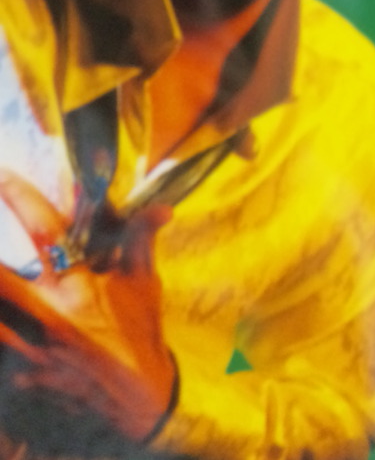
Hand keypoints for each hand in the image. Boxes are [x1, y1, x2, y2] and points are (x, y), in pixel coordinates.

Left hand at [0, 170, 175, 444]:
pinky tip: (7, 319)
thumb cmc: (140, 333)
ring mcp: (32, 348)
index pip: (47, 233)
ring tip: (0, 274)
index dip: (23, 200)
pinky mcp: (24, 374)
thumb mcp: (144, 283)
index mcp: (78, 285)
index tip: (5, 176)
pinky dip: (4, 336)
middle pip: (3, 280)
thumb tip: (160, 207)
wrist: (137, 397)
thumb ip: (141, 240)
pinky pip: (3, 354)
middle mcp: (49, 313)